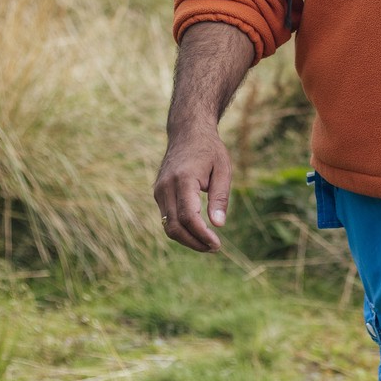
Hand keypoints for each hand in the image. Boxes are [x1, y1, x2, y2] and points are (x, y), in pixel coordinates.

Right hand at [152, 126, 233, 251]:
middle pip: (175, 226)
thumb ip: (220, 197)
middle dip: (194, 242)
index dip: (201, 235)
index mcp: (183, 179)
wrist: (187, 132)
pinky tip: (197, 232)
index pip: (188, 216)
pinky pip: (166, 218)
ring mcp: (159, 191)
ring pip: (168, 226)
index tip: (217, 244)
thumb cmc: (209, 149)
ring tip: (208, 243)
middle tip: (214, 248)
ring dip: (187, 239)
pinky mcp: (158, 193)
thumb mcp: (223, 169)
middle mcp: (166, 187)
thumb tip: (218, 225)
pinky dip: (181, 229)